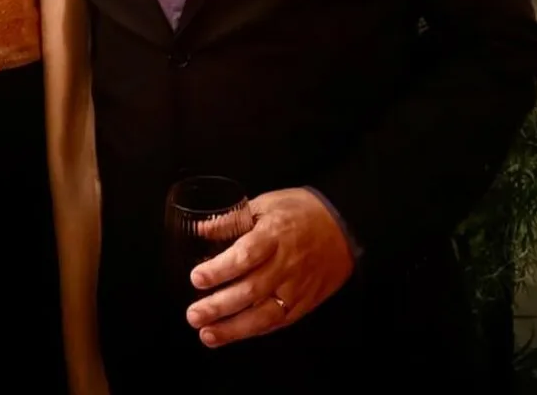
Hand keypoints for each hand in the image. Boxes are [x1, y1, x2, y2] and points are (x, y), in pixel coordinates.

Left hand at [185, 187, 354, 347]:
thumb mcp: (266, 203)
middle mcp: (286, 264)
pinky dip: (254, 331)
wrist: (343, 227)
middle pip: (251, 290)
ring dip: (233, 328)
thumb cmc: (301, 212)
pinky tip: (232, 334)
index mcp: (275, 234)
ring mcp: (297, 287)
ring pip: (264, 314)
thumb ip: (233, 219)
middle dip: (219, 305)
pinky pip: (278, 321)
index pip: (246, 255)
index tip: (197, 278)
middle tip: (193, 314)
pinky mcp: (304, 303)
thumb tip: (201, 229)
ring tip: (207, 334)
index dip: (220, 269)